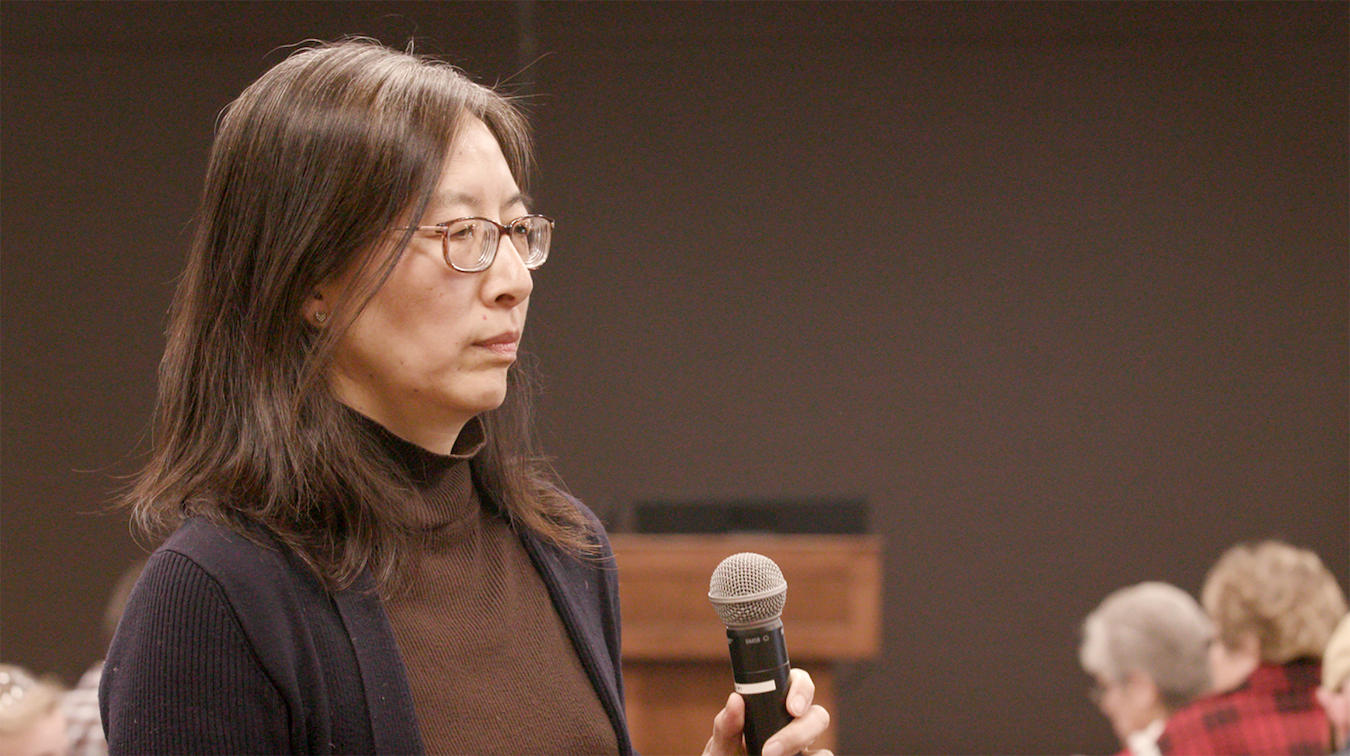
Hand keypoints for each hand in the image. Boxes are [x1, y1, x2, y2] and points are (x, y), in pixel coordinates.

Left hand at [702, 668, 831, 755]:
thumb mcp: (722, 744)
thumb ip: (726, 725)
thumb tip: (735, 700)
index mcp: (776, 707)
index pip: (799, 684)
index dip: (802, 690)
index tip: (791, 708)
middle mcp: (795, 725)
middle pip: (818, 716)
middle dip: (800, 731)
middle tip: (770, 750)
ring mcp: (803, 749)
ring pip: (823, 748)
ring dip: (801, 746)